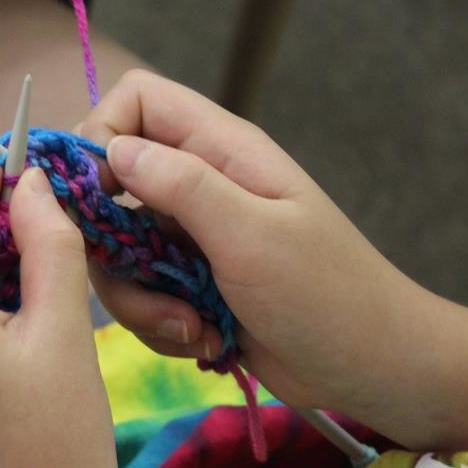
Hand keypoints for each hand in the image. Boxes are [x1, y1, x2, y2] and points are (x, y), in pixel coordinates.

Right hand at [79, 69, 467, 449]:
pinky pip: (138, 291)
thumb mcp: (252, 235)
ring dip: (139, 298)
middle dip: (111, 242)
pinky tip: (202, 339)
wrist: (369, 368)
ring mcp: (188, 235)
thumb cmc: (324, 293)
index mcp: (219, 150)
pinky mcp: (184, 282)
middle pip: (109, 184)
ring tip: (189, 327)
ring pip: (117, 248)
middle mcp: (196, 184)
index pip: (136, 100)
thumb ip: (181, 185)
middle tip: (140, 280)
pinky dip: (157, 322)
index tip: (97, 195)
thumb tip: (112, 149)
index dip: (102, 135)